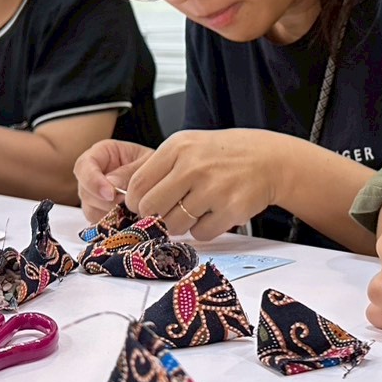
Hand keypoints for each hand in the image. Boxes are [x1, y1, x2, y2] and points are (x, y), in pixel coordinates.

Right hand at [74, 139, 155, 221]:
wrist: (164, 178)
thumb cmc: (155, 164)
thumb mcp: (147, 162)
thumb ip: (129, 172)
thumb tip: (111, 186)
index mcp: (101, 154)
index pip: (84, 166)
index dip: (93, 181)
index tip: (110, 193)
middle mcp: (93, 175)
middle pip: (85, 192)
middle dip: (105, 201)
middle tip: (128, 204)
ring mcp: (95, 196)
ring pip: (91, 210)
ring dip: (111, 214)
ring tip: (133, 211)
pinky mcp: (102, 214)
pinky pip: (100, 223)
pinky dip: (114, 224)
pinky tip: (130, 220)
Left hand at [124, 129, 281, 241]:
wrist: (269, 160)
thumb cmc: (222, 155)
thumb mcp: (186, 147)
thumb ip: (152, 166)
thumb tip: (112, 186)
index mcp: (178, 148)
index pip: (137, 185)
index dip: (135, 201)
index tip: (142, 205)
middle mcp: (193, 166)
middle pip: (151, 208)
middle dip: (155, 216)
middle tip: (168, 211)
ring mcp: (213, 188)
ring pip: (174, 225)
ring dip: (181, 223)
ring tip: (197, 208)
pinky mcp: (231, 209)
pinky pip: (200, 234)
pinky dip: (203, 229)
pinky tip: (214, 213)